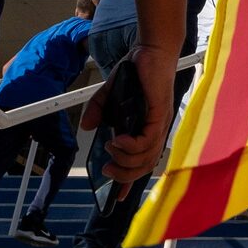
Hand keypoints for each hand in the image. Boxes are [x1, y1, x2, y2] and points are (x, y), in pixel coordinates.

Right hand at [81, 44, 178, 183]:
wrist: (151, 50)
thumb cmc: (137, 71)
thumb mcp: (110, 94)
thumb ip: (98, 110)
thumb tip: (88, 127)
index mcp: (146, 129)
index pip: (141, 162)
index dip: (130, 182)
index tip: (117, 198)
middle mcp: (156, 130)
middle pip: (145, 166)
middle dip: (125, 176)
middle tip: (107, 171)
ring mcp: (159, 123)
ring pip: (146, 157)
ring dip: (125, 160)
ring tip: (110, 152)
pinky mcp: (160, 114)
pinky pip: (147, 141)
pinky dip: (131, 146)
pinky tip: (118, 141)